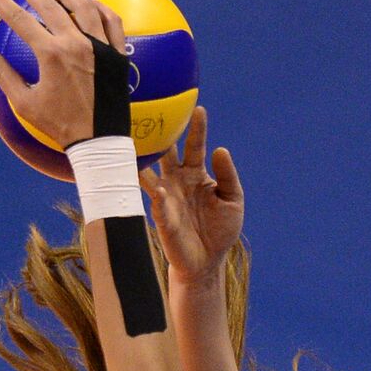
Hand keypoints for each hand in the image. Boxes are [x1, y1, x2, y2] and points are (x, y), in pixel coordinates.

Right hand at [0, 0, 125, 148]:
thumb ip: (2, 73)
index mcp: (51, 55)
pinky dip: (97, 6)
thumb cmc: (59, 125)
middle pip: (49, 4)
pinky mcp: (117, 53)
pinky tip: (86, 1)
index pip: (19, 18)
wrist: (98, 142)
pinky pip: (110, 20)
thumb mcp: (25, 103)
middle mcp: (76, 43)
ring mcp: (100, 46)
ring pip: (82, 5)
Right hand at [140, 107, 243, 282]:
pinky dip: (157, 197)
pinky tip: (159, 190)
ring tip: (137, 144)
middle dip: (161, 135)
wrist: (208, 261)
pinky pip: (158, 205)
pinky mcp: (162, 218)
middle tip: (156, 113)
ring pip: (151, 174)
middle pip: (166, 153)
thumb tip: (221, 150)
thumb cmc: (221, 230)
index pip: (194, 146)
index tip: (198, 108)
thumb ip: (227, 175)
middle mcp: (176, 181)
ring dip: (144, 161)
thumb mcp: (232, 199)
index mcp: (195, 174)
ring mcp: (166, 198)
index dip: (196, 128)